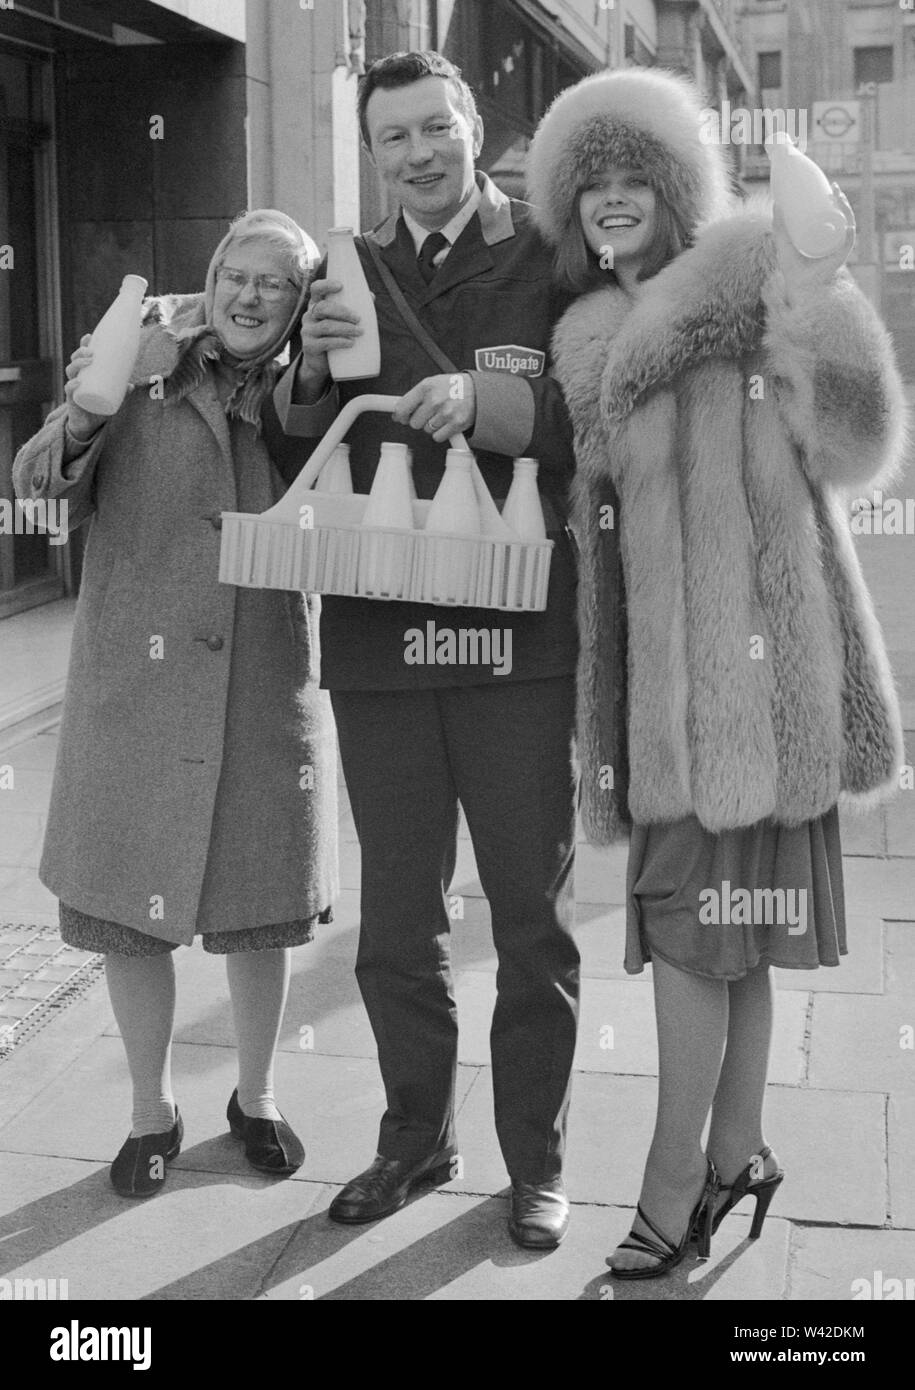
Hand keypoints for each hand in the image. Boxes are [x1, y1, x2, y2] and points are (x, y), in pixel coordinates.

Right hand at [64, 336, 111, 440]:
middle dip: (81, 352)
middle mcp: (77, 377)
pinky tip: (78, 382)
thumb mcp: (113, 397)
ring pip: (70, 371)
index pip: (82, 355)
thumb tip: (131, 385)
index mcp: (85, 373)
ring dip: (78, 364)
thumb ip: (121, 391)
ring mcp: (73, 387)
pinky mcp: (72, 399)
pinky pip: (69, 390)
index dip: (83, 344)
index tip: (89, 336)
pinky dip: (72, 385)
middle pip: (74, 360)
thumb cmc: (99, 406)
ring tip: (89, 361)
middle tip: (92, 352)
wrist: (88, 424)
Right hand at [297, 278, 363, 395]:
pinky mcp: (309, 346)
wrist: (322, 363)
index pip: (316, 289)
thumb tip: (371, 296)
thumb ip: (354, 308)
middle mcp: (309, 315)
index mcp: (316, 305)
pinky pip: (325, 343)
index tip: (341, 286)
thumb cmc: (335, 336)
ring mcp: (307, 331)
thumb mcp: (342, 321)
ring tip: (360, 332)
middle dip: (343, 312)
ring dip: (345, 328)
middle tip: (359, 319)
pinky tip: (351, 343)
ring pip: (326, 326)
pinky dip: (340, 342)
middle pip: (322, 308)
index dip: (326, 285)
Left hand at [392, 373, 476, 443]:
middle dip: (419, 420)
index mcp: (426, 387)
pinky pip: (438, 437)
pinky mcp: (455, 424)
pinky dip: (441, 433)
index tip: (400, 417)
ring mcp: (445, 413)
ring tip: (441, 414)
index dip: (400, 416)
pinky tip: (447, 422)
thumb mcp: (432, 383)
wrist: (477, 391)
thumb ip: (416, 395)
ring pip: (426, 430)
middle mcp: (434, 400)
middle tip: (428, 413)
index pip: (402, 408)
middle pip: (414, 423)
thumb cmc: (453, 386)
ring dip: (432, 425)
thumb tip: (398, 411)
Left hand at [772, 183, 855, 304]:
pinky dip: (849, 233)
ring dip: (847, 210)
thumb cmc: (792, 268)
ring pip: (848, 224)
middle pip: (843, 216)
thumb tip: (776, 203)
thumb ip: (779, 225)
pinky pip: (848, 243)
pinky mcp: (840, 257)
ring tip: (839, 197)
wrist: (798, 286)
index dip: (835, 200)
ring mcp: (839, 249)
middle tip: (834, 187)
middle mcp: (835, 241)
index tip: (830, 186)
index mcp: (827, 237)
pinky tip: (847, 224)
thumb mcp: (784, 241)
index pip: (835, 215)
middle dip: (842, 200)